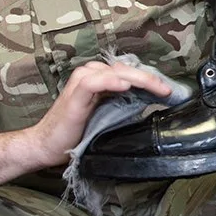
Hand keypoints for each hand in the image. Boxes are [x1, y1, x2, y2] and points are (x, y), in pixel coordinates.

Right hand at [20, 60, 173, 167]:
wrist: (46, 145)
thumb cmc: (76, 132)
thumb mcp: (108, 116)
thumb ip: (125, 104)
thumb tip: (152, 101)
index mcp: (100, 78)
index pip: (130, 71)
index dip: (151, 78)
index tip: (170, 90)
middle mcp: (91, 75)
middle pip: (126, 69)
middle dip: (150, 78)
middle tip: (168, 90)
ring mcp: (81, 83)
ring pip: (115, 72)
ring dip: (138, 79)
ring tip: (157, 87)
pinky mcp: (74, 96)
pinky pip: (94, 82)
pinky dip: (111, 83)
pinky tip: (126, 86)